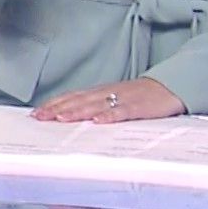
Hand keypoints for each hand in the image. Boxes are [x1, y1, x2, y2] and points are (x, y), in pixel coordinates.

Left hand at [32, 77, 184, 123]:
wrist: (171, 86)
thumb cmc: (141, 96)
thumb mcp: (116, 99)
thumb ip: (96, 107)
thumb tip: (74, 119)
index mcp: (101, 92)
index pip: (72, 97)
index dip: (54, 104)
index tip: (36, 113)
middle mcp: (108, 93)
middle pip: (78, 100)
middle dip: (57, 109)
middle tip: (39, 118)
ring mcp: (123, 99)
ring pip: (95, 105)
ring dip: (77, 111)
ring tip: (60, 118)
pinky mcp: (139, 107)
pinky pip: (123, 112)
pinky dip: (110, 117)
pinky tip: (98, 122)